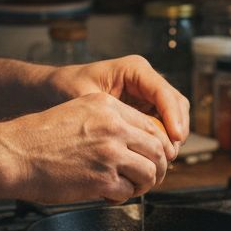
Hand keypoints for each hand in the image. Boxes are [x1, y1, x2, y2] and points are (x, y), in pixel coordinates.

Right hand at [0, 92, 173, 203]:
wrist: (15, 154)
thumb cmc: (40, 137)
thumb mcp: (78, 111)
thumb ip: (109, 120)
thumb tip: (135, 139)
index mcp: (108, 107)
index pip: (151, 126)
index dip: (158, 145)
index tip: (154, 156)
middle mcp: (113, 127)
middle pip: (157, 149)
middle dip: (158, 167)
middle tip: (151, 176)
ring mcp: (109, 154)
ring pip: (149, 172)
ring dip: (144, 184)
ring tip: (132, 187)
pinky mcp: (102, 180)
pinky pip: (128, 191)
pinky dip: (122, 196)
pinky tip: (110, 195)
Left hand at [46, 55, 189, 152]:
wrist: (54, 90)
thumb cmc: (65, 89)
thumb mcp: (84, 98)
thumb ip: (107, 115)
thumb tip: (129, 138)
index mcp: (135, 69)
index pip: (164, 93)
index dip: (173, 116)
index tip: (175, 138)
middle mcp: (145, 80)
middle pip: (177, 104)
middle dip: (177, 130)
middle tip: (169, 156)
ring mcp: (147, 95)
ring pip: (174, 116)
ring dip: (172, 138)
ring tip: (162, 161)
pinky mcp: (144, 110)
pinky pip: (162, 126)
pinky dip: (162, 142)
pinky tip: (153, 158)